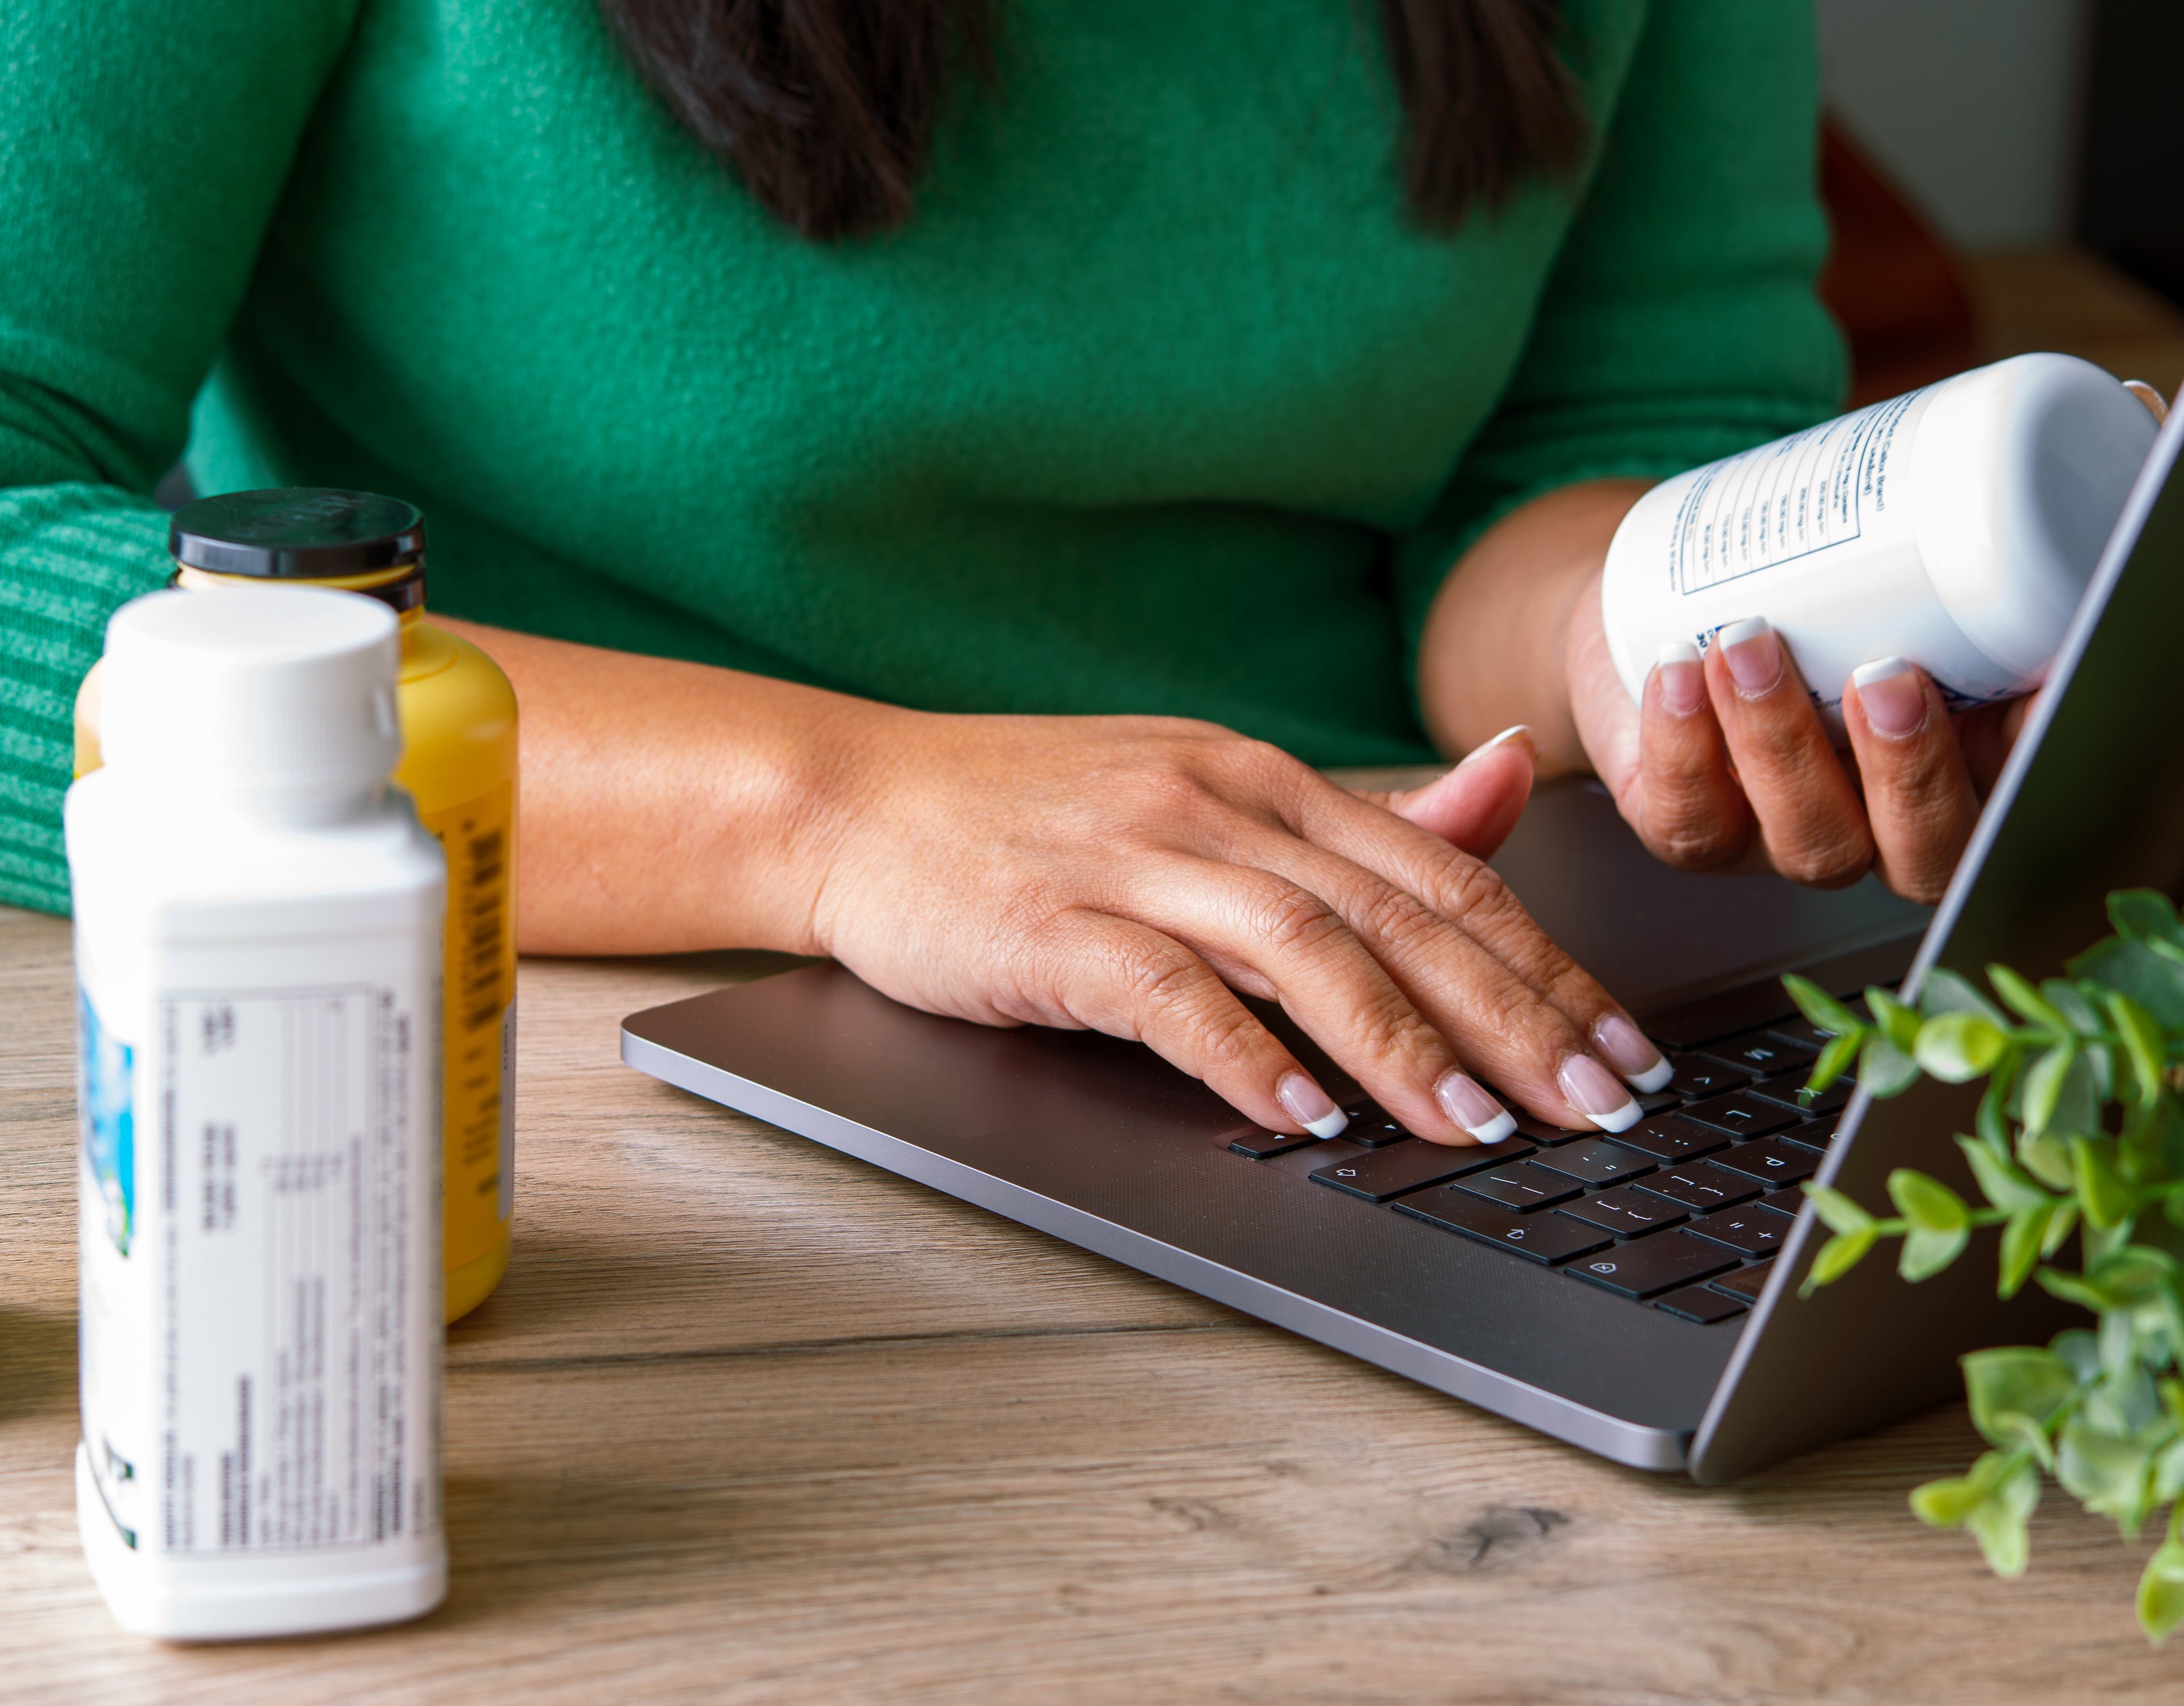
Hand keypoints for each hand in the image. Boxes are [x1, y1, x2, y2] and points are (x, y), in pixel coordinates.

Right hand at [806, 711, 1671, 1143]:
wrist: (860, 800)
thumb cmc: (1033, 812)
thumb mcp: (1205, 790)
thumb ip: (1355, 813)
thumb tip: (1502, 787)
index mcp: (1265, 777)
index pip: (1443, 874)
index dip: (1548, 965)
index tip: (1625, 1050)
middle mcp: (1217, 806)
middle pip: (1398, 915)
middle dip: (1517, 1018)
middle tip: (1601, 1107)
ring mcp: (1134, 860)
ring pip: (1303, 948)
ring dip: (1402, 1046)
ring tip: (1479, 1129)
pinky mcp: (1053, 925)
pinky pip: (1170, 992)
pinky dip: (1245, 1056)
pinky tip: (1304, 1118)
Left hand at [1563, 569, 2031, 903]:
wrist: (1661, 600)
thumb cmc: (1796, 581)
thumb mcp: (1889, 567)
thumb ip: (1956, 558)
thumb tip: (2042, 496)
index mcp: (1965, 770)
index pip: (2021, 796)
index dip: (2030, 760)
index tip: (2028, 682)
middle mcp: (1884, 824)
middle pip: (1927, 855)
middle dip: (1910, 774)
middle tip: (1883, 675)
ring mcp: (1787, 838)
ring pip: (1809, 839)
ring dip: (1779, 741)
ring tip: (1747, 641)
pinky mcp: (1694, 831)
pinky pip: (1692, 822)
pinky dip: (1681, 747)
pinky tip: (1677, 671)